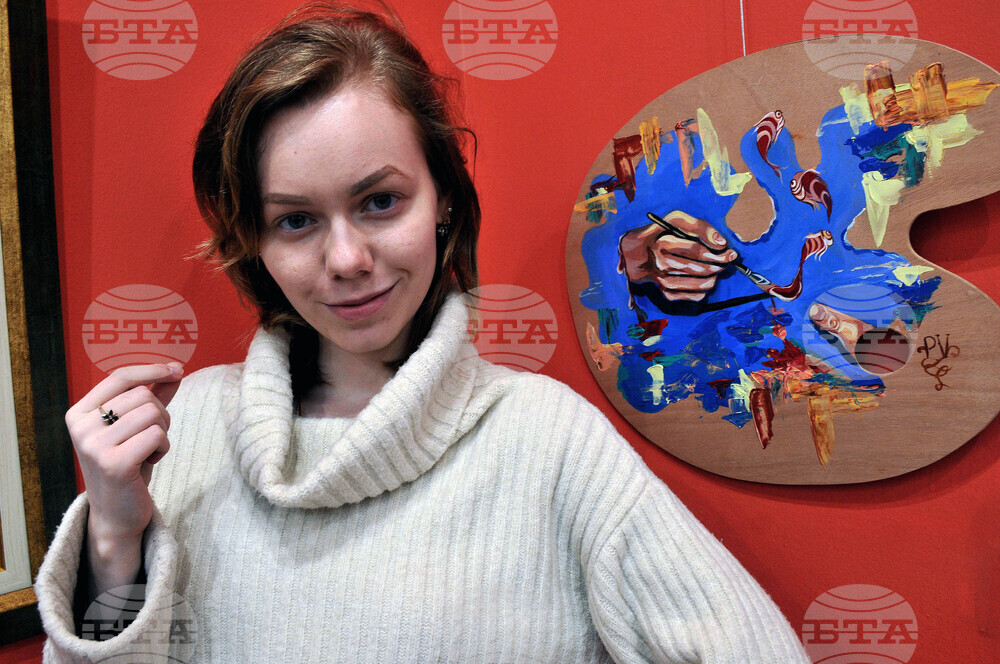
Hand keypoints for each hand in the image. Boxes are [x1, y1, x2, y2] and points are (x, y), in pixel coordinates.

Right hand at [65, 363, 183, 594]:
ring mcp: (94, 446)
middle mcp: (81, 427)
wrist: (116, 513)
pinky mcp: (114, 464)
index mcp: (79, 413)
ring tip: (148, 452)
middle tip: (151, 439)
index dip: (152, 369)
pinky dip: (163, 448)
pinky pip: (158, 435)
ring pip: (153, 414)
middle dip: (160, 414)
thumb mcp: (136, 426)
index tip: (177, 369)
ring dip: (163, 433)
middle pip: (143, 395)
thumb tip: (174, 369)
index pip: (120, 376)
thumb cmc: (128, 463)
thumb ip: (152, 396)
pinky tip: (149, 463)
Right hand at [617, 210, 737, 301]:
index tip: (730, 251)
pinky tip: (706, 281)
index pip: (695, 250)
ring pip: (697, 284)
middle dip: (719, 265)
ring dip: (713, 278)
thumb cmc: (660, 233)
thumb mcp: (675, 219)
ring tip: (718, 270)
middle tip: (727, 260)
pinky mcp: (664, 291)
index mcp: (662, 243)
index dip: (717, 252)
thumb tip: (721, 243)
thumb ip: (699, 226)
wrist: (634, 253)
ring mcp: (662, 280)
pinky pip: (691, 296)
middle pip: (698, 268)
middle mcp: (660, 263)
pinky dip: (703, 291)